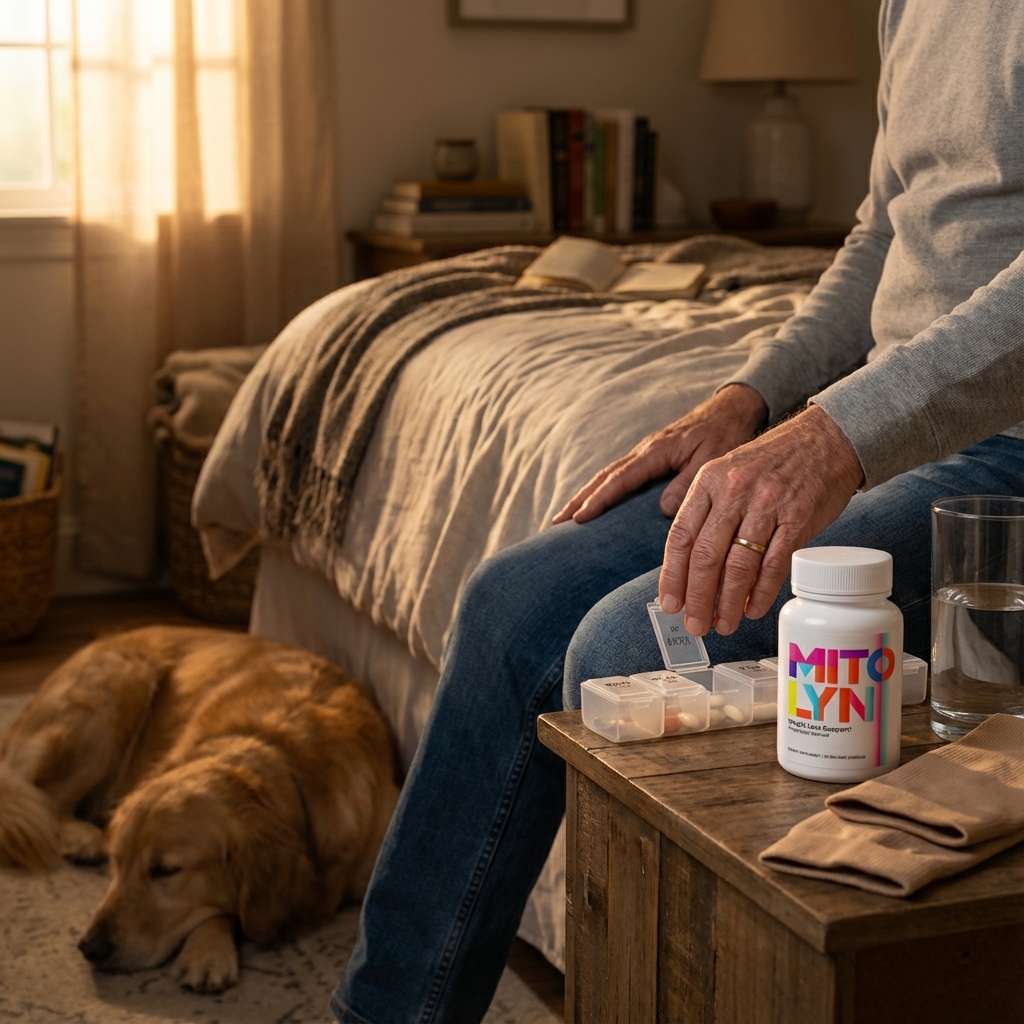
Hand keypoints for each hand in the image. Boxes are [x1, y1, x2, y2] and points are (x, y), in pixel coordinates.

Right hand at [552, 385, 767, 524]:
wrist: (733, 409)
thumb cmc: (726, 433)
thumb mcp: (712, 459)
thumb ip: (687, 483)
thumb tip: (662, 508)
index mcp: (656, 451)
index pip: (620, 478)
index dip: (598, 499)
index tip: (578, 518)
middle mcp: (644, 450)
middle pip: (603, 477)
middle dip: (578, 499)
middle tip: (554, 523)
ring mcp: (645, 453)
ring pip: (607, 475)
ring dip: (584, 495)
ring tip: (564, 517)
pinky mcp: (650, 457)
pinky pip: (618, 475)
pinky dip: (600, 489)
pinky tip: (593, 502)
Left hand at [658, 404, 863, 635]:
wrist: (825, 439)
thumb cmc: (773, 463)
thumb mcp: (729, 474)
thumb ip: (709, 514)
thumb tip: (691, 568)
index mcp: (709, 481)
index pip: (681, 536)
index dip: (673, 575)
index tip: (669, 603)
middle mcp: (734, 491)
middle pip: (706, 555)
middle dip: (697, 597)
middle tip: (695, 624)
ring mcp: (767, 504)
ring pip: (739, 565)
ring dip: (728, 602)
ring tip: (723, 624)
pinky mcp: (797, 518)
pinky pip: (774, 564)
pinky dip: (762, 592)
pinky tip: (753, 608)